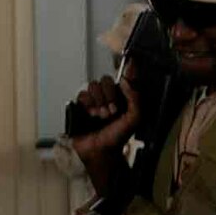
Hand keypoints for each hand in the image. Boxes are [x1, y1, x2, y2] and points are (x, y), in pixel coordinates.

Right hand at [70, 74, 140, 195]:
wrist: (100, 151)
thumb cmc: (117, 138)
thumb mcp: (134, 119)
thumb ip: (135, 98)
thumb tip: (125, 81)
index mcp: (122, 97)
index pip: (123, 77)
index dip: (127, 69)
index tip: (130, 63)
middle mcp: (108, 97)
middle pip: (106, 80)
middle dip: (109, 95)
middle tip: (111, 111)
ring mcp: (94, 100)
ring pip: (93, 86)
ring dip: (98, 101)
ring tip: (100, 116)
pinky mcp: (80, 106)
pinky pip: (82, 94)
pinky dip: (87, 104)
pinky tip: (91, 115)